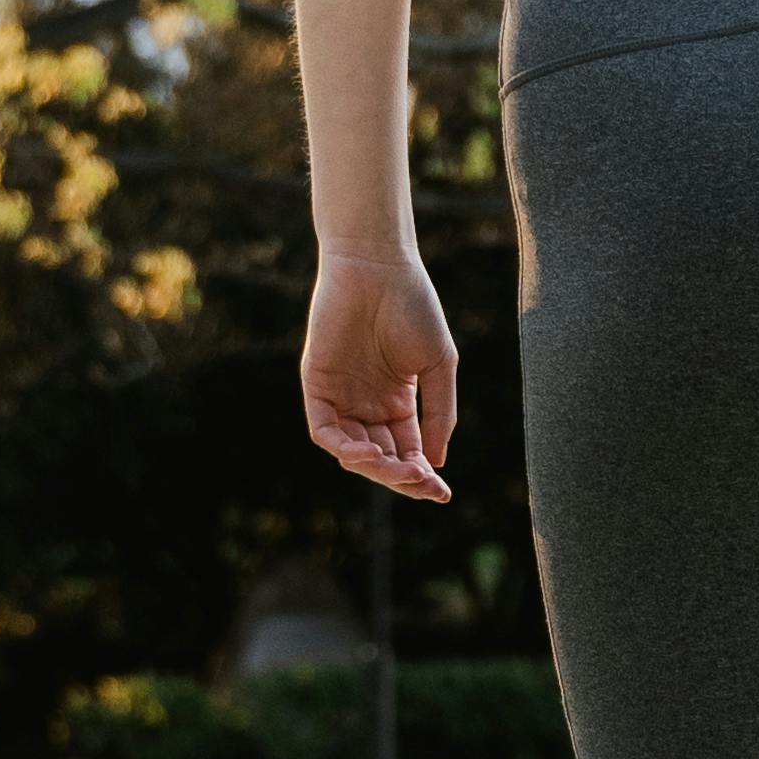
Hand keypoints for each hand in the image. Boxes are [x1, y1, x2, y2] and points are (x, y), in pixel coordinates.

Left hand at [303, 247, 456, 498]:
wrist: (379, 266)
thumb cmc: (413, 307)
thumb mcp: (438, 365)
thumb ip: (439, 413)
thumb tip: (436, 464)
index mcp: (396, 401)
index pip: (406, 451)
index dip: (421, 477)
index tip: (442, 493)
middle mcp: (366, 404)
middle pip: (380, 458)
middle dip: (400, 478)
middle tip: (421, 483)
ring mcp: (340, 396)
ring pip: (352, 452)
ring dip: (375, 468)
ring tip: (398, 469)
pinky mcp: (317, 385)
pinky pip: (324, 431)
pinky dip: (344, 449)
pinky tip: (370, 453)